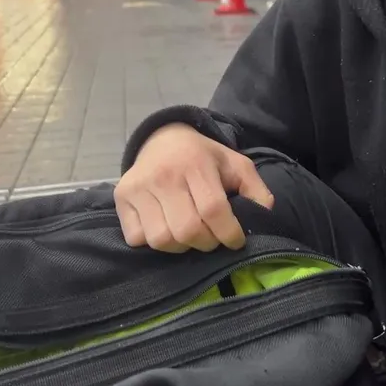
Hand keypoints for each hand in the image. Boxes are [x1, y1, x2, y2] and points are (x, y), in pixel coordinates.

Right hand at [115, 124, 274, 252]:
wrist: (163, 139)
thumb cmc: (204, 158)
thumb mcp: (236, 164)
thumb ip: (255, 189)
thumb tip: (264, 214)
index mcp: (196, 164)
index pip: (213, 210)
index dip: (228, 233)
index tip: (236, 240)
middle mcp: (164, 174)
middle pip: (187, 230)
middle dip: (206, 243)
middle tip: (212, 238)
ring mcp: (139, 186)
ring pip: (161, 239)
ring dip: (180, 246)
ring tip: (189, 234)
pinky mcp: (122, 197)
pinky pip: (138, 238)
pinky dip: (153, 242)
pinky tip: (165, 227)